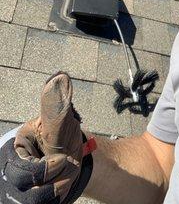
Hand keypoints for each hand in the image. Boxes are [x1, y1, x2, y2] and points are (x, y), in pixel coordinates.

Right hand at [0, 72, 92, 203]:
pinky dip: (55, 197)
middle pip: (22, 187)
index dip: (44, 168)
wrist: (74, 155)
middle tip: (68, 166)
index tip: (63, 158)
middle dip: (52, 178)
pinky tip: (62, 185)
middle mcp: (13, 168)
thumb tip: (60, 77)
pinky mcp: (29, 197)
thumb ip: (56, 105)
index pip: (20, 169)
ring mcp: (19, 186)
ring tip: (66, 176)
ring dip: (55, 189)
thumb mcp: (61, 120)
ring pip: (30, 201)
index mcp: (17, 147)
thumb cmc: (64, 136)